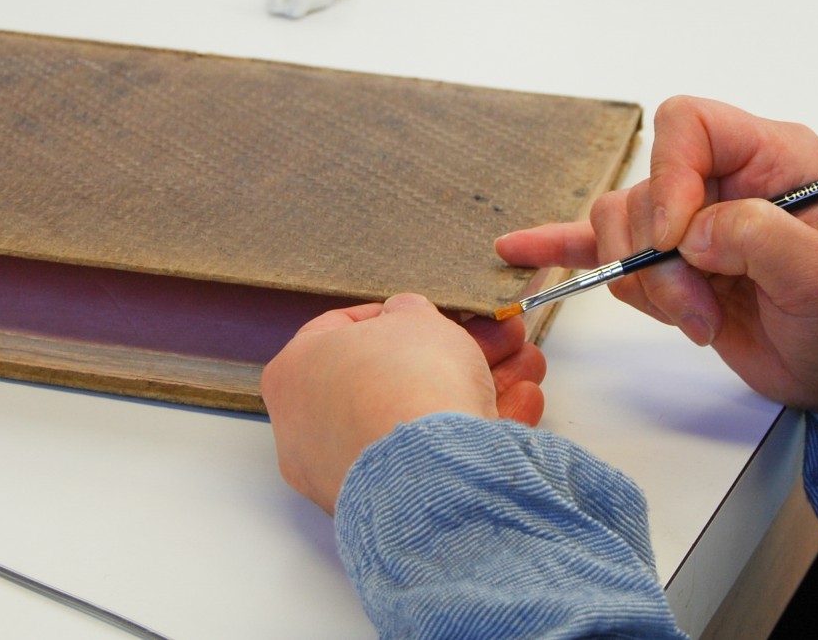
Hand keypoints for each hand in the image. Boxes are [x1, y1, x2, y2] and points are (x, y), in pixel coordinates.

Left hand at [261, 293, 546, 512]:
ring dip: (477, 390)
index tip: (432, 313)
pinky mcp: (389, 504)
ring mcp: (348, 472)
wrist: (432, 470)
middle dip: (454, 356)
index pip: (339, 331)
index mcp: (295, 373)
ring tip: (523, 371)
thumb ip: (408, 313)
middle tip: (494, 341)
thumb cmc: (407, 383)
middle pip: (392, 378)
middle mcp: (310, 428)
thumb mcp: (415, 318)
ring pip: (420, 420)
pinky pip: (435, 460)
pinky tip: (517, 410)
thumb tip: (404, 317)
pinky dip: (475, 434)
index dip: (395, 315)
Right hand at [496, 96, 817, 417]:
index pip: (691, 127)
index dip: (670, 177)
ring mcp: (690, 224)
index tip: (677, 241)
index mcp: (771, 158)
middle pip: (644, 189)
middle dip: (658, 258)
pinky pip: (602, 248)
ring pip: (620, 230)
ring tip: (698, 319)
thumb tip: (691, 233)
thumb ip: (760, 238)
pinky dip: (564, 249)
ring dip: (648, 286)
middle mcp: (723, 182)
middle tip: (699, 306)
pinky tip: (522, 250)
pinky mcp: (667, 266)